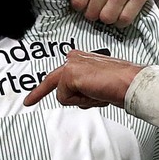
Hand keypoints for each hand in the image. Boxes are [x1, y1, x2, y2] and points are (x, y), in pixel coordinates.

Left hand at [23, 49, 145, 108]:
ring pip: (63, 95)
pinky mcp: (69, 75)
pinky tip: (95, 93)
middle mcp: (75, 58)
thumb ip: (86, 86)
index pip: (59, 73)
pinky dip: (81, 101)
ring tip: (97, 93)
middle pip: (52, 81)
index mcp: (82, 58)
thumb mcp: (99, 84)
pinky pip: (66, 99)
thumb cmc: (122, 83)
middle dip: (39, 93)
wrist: (130, 83)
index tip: (31, 98)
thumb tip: (83, 95)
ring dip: (81, 100)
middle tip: (28, 101)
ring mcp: (71, 65)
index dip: (44, 88)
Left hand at [71, 0, 158, 26]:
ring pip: (108, 18)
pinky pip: (125, 18)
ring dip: (109, 19)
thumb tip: (73, 1)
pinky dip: (122, 21)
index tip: (87, 5)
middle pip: (92, 13)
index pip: (77, 1)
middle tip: (100, 9)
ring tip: (111, 11)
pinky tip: (122, 13)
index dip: (81, 8)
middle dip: (95, 15)